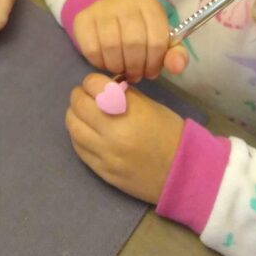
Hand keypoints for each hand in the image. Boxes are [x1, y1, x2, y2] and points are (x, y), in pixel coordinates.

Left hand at [65, 73, 184, 203]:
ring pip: (73, 126)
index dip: (92, 82)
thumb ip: (124, 96)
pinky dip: (78, 135)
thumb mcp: (150, 106)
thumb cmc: (171, 134)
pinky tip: (85, 132)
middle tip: (87, 97)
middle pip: (78, 104)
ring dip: (75, 115)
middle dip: (80, 95)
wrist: (183, 173)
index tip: (96, 84)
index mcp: (128, 110)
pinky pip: (78, 148)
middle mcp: (112, 131)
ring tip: (83, 114)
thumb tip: (104, 88)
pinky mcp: (101, 171)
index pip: (94, 85)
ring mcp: (104, 154)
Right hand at [72, 0, 188, 81]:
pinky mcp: (82, 18)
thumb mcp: (161, 41)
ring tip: (121, 69)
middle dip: (136, 66)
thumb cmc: (139, 32)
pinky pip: (91, 49)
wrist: (108, 15)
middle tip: (135, 75)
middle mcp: (125, 1)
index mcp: (149, 6)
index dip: (155, 63)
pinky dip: (100, 63)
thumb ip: (174, 55)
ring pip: (111, 46)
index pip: (157, 40)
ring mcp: (101, 8)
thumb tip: (176, 67)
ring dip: (118, 66)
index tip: (151, 72)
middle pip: (133, 43)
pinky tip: (106, 62)